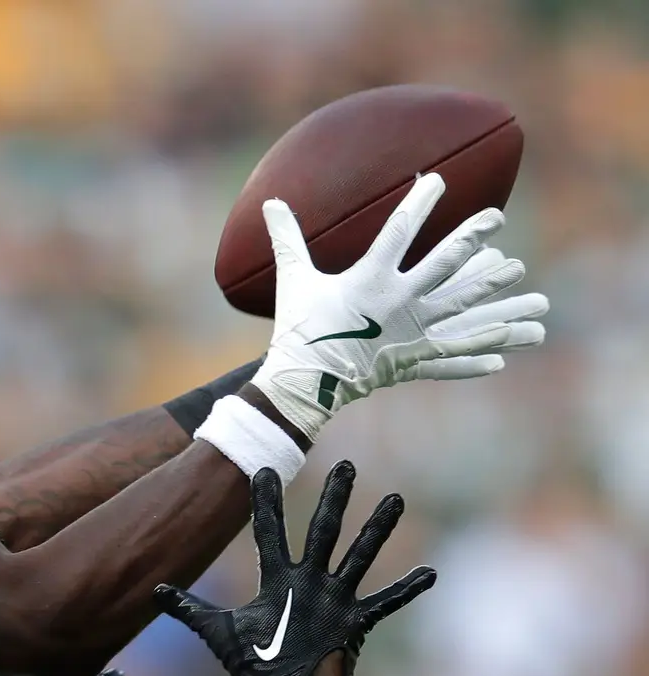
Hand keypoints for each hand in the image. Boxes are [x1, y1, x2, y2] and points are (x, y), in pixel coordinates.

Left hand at [154, 462, 433, 675]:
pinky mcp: (353, 623)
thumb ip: (189, 609)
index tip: (264, 468)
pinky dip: (407, 590)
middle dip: (335, 499)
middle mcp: (309, 583)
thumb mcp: (217, 632)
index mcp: (278, 581)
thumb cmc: (252, 667)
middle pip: (322, 532)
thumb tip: (154, 591)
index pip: (271, 533)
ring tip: (395, 498)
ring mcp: (334, 600)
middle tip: (346, 464)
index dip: (267, 503)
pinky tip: (430, 573)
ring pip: (358, 556)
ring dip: (377, 529)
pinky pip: (385, 602)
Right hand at [251, 173, 547, 440]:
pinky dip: (473, 357)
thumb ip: (287, 240)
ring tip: (517, 271)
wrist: (302, 385)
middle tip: (495, 217)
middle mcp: (398, 303)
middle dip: (471, 239)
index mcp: (369, 280)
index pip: (399, 232)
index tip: (437, 180)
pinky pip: (448, 357)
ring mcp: (409, 333)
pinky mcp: (410, 361)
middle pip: (444, 265)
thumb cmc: (298, 329)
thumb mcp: (293, 281)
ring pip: (459, 307)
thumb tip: (268, 203)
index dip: (419, 203)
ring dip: (491, 289)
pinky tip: (500, 355)